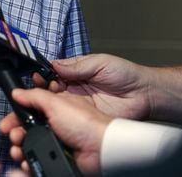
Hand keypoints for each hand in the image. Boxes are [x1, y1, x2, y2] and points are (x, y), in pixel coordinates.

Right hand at [0, 88, 111, 173]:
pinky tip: (26, 160)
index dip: (18, 112)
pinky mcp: (60, 154)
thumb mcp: (57, 101)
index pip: (32, 105)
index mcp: (57, 103)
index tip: (7, 119)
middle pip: (29, 124)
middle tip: (10, 133)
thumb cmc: (87, 121)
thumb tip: (18, 92)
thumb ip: (35, 95)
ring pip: (33, 141)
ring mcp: (59, 138)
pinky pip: (41, 156)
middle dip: (16, 129)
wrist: (102, 148)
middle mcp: (57, 120)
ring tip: (16, 148)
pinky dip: (31, 159)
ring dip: (21, 145)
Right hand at [40, 53, 154, 119]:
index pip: (54, 72)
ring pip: (56, 104)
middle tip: (37, 89)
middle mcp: (75, 88)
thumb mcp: (100, 63)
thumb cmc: (127, 74)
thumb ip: (78, 66)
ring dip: (47, 103)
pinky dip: (58, 116)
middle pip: (51, 89)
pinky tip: (51, 114)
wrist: (144, 95)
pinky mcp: (85, 117)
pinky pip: (68, 117)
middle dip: (41, 89)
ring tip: (40, 101)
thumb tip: (56, 65)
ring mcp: (79, 104)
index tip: (37, 76)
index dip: (44, 74)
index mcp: (77, 71)